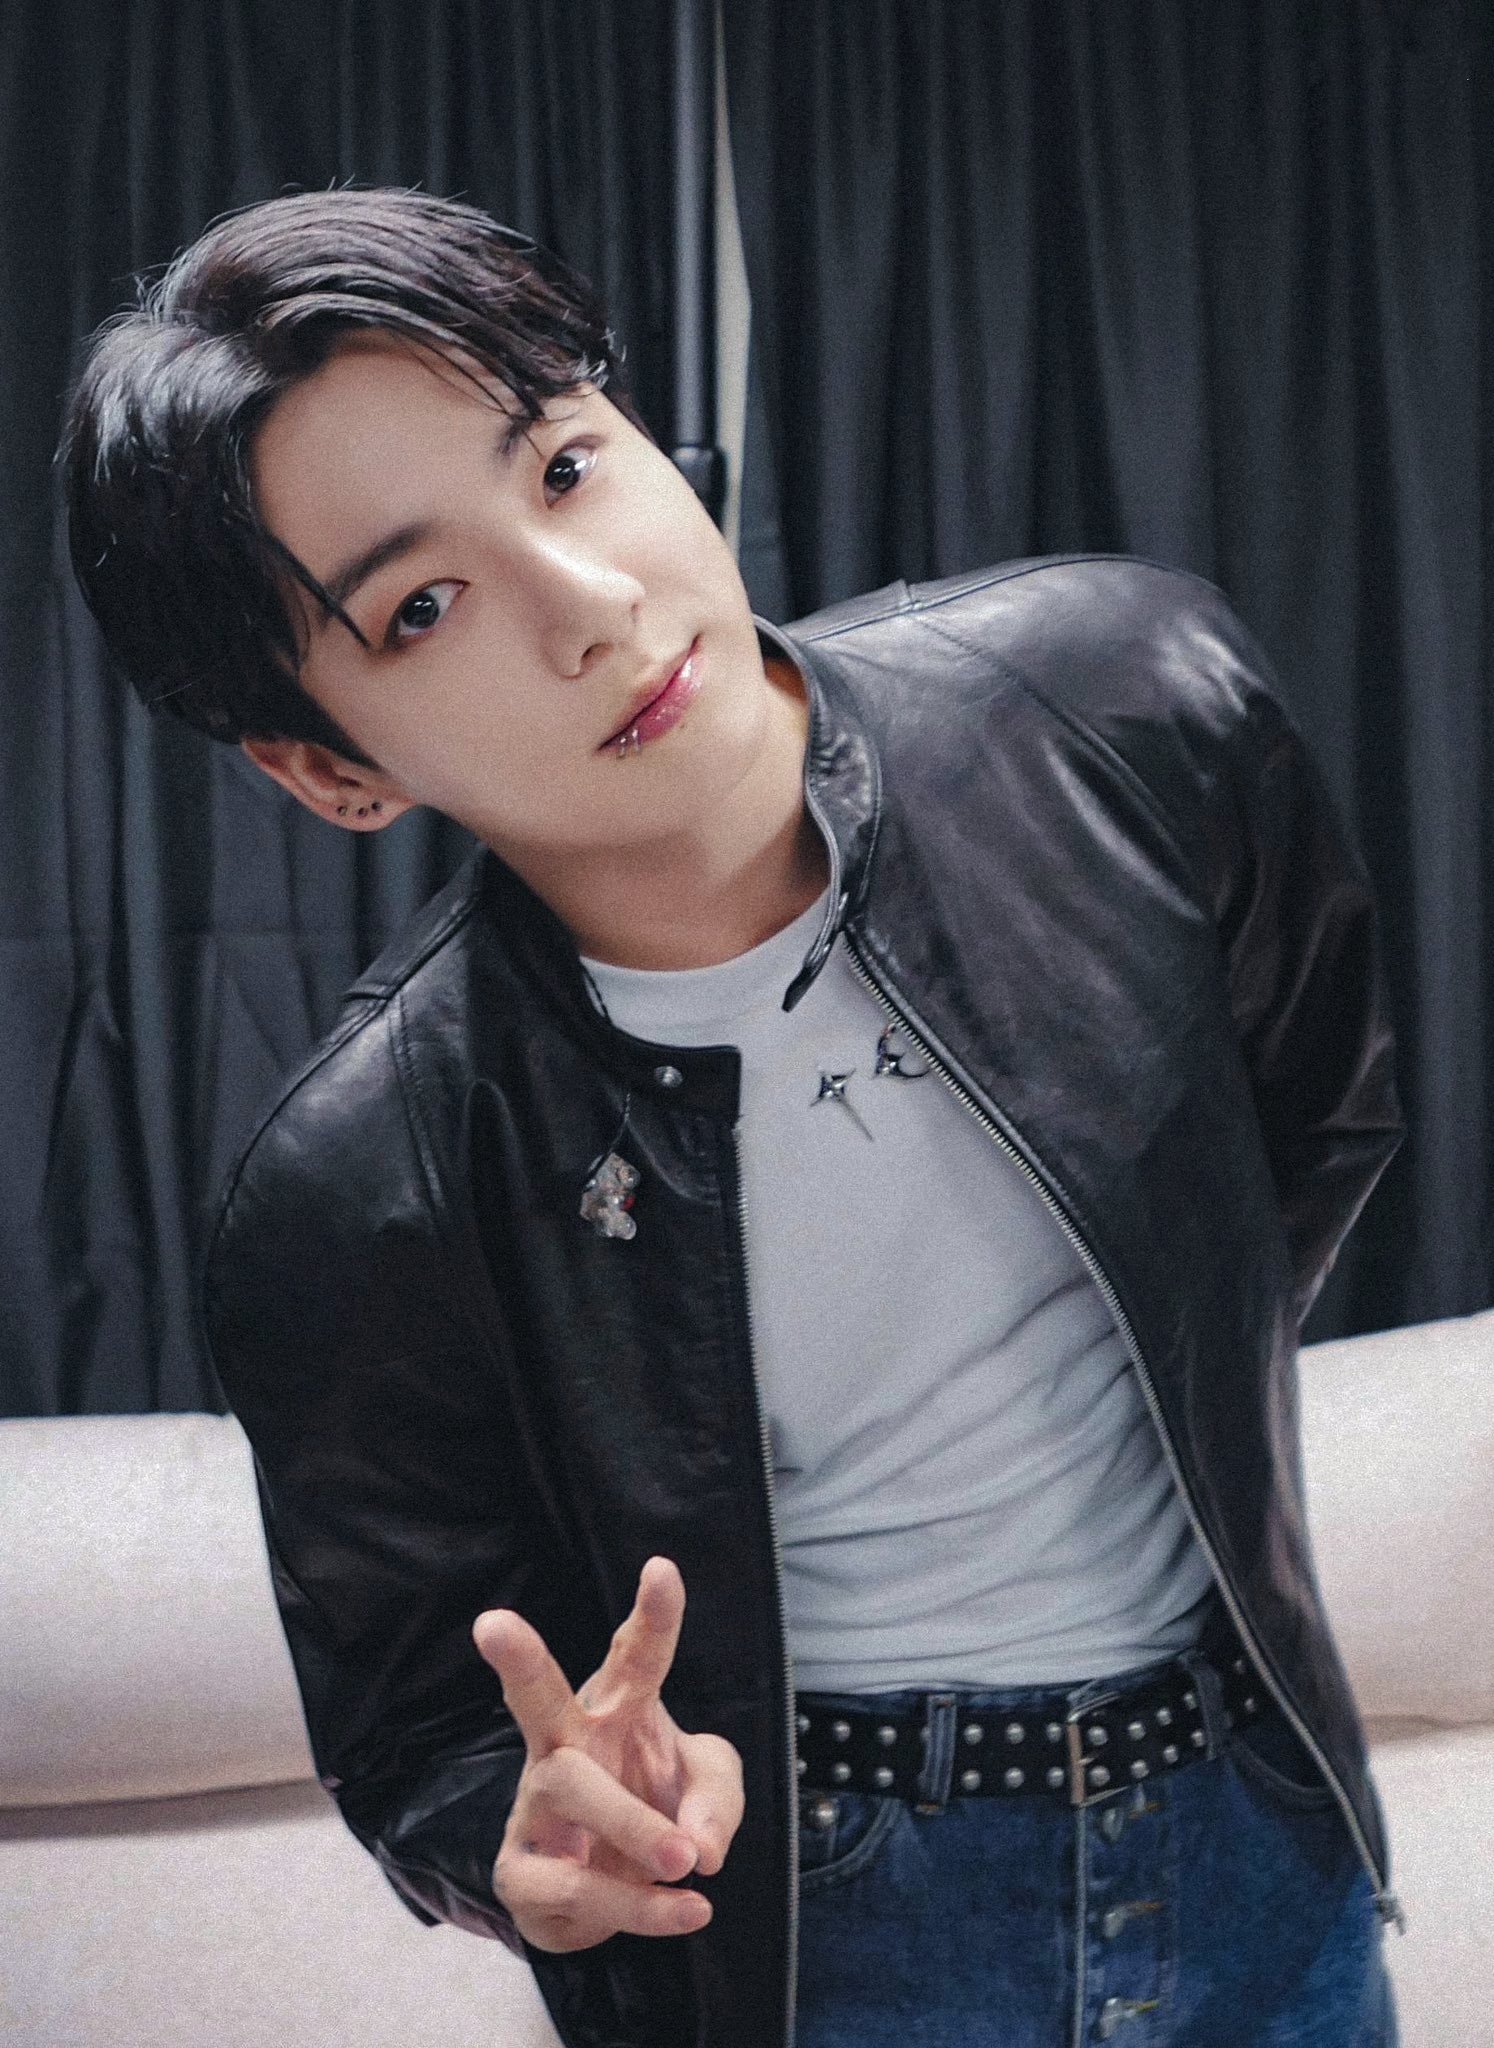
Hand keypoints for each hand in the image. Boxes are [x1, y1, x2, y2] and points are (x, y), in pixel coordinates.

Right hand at [472, 1556, 744, 1953]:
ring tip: (685, 1862)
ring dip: (635, 1827)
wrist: (612, 1896)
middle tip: (493, 1623)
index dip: (652, 1614)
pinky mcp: (521, 1873)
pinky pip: (577, 1886)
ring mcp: (535, 1807)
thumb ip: (717, 1802)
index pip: (635, 1656)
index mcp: (616, 1710)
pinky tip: (680, 1911)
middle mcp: (565, 1746)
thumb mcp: (709, 1792)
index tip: (662, 1568)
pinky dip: (639, 1905)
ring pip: (572, 1792)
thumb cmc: (657, 1810)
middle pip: (537, 1698)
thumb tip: (698, 1848)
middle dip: (520, 1659)